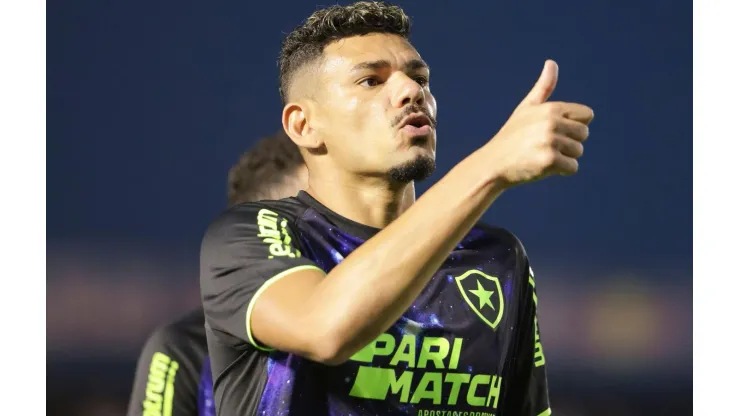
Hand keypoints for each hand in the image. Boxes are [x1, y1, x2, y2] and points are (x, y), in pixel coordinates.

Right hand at [486, 60, 593, 186]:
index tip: (553, 130)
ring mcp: (550, 142)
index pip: (587, 115)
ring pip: (578, 152)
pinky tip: (542, 167)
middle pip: (584, 135)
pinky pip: (572, 167)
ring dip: (564, 158)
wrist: (493, 163)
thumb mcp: (526, 108)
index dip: (572, 125)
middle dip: (569, 143)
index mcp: (551, 108)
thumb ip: (543, 87)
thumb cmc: (512, 136)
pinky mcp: (549, 161)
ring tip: (541, 155)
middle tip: (545, 145)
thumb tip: (552, 62)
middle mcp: (552, 123)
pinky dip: (561, 171)